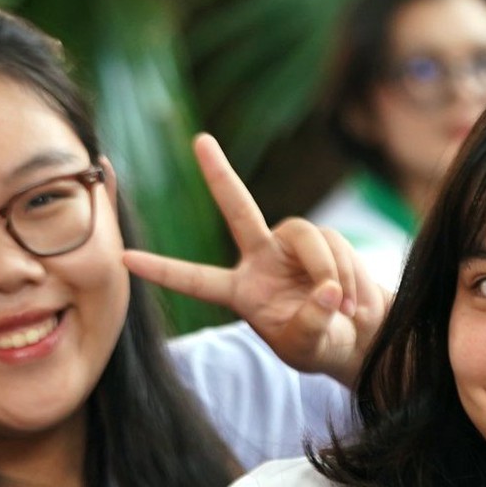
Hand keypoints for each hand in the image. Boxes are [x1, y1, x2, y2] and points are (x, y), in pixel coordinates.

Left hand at [123, 134, 389, 383]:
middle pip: (238, 209)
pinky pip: (335, 246)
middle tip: (200, 140)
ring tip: (343, 308)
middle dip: (220, 175)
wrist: (360, 336)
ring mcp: (291, 246)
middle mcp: (260, 260)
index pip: (195, 280)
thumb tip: (326, 289)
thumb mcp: (308, 346)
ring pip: (307, 236)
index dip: (163, 270)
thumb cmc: (322, 346)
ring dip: (328, 270)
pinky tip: (353, 303)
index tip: (125, 258)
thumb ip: (311, 322)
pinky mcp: (324, 240)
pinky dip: (348, 275)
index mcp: (240, 292)